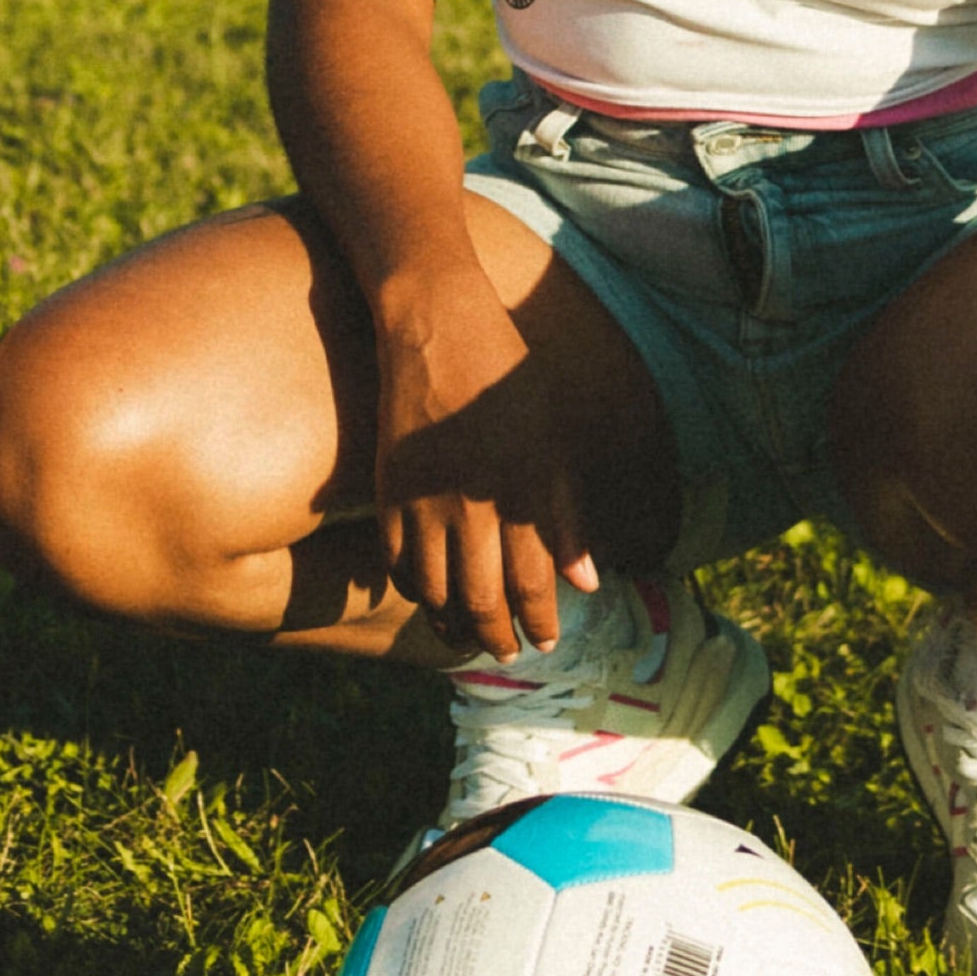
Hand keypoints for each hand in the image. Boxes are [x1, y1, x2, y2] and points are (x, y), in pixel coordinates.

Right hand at [371, 265, 603, 661]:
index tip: (545, 641)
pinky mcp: (388, 487)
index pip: (535, 583)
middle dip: (496, 636)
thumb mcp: (554, 438)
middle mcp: (476, 501)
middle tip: (503, 651)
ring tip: (464, 636)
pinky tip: (426, 596)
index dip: (540, 622)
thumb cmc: (506, 373)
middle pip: (482, 599)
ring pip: (434, 590)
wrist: (437, 324)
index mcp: (527, 489)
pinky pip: (396, 559)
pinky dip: (412, 588)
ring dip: (452, 624)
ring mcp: (427, 497)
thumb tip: (588, 583)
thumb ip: (567, 515)